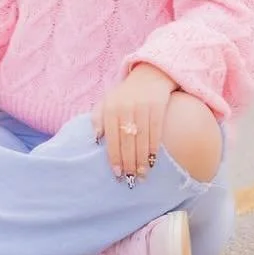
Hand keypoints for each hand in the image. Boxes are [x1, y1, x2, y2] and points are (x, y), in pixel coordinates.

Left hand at [91, 64, 175, 180]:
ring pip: (142, 138)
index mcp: (111, 108)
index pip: (111, 137)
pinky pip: (156, 131)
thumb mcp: (107, 101)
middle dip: (129, 162)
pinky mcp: (158, 105)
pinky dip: (154, 148)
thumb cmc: (126, 93)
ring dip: (142, 160)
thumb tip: (95, 139)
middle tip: (130, 181)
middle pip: (127, 141)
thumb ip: (97, 118)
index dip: (114, 157)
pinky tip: (153, 161)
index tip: (117, 174)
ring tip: (141, 176)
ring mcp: (142, 106)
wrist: (150, 73)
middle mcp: (125, 107)